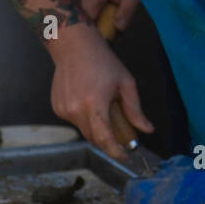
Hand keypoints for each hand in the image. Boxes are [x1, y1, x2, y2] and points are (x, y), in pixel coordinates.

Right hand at [48, 26, 152, 158]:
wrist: (74, 46)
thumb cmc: (102, 61)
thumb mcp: (126, 84)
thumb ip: (135, 110)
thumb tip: (147, 130)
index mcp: (94, 103)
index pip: (104, 138)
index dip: (116, 152)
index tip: (126, 157)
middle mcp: (75, 109)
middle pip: (94, 138)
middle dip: (108, 140)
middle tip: (121, 132)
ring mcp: (63, 109)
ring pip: (84, 130)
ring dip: (96, 126)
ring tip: (103, 105)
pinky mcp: (57, 107)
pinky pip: (75, 121)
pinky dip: (85, 118)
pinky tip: (89, 99)